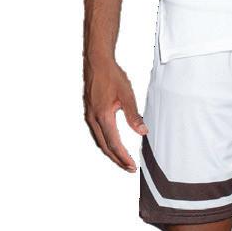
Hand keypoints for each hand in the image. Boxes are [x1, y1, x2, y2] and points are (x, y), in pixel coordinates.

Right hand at [83, 56, 147, 171]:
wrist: (97, 63)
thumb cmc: (111, 76)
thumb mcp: (127, 95)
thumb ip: (134, 116)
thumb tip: (142, 132)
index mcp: (103, 116)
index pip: (114, 144)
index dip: (123, 157)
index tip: (131, 166)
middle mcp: (93, 119)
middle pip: (105, 146)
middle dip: (117, 159)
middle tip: (128, 167)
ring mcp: (89, 116)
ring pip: (99, 141)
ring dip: (110, 152)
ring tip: (121, 159)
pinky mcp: (89, 112)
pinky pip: (96, 133)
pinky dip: (104, 143)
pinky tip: (111, 143)